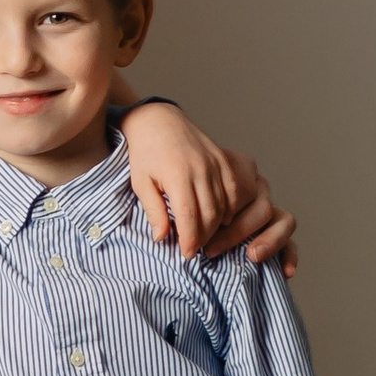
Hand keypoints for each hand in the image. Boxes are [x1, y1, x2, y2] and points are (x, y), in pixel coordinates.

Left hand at [120, 105, 297, 271]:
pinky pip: (234, 189)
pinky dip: (231, 207)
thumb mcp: (141, 183)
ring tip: (205, 237)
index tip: (186, 254)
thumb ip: (153, 210)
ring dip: (217, 225)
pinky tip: (221, 218)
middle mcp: (200, 169)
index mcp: (178, 175)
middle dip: (204, 236)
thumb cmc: (146, 154)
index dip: (189, 239)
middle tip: (194, 249)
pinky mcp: (222, 159)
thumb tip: (162, 237)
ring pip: (225, 204)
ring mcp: (215, 163)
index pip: (189, 216)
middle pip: (210, 213)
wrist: (159, 121)